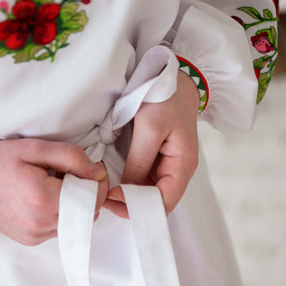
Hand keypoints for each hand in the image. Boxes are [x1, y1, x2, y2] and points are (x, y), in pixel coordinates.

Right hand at [0, 139, 107, 245]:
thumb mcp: (35, 148)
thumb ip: (71, 158)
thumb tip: (97, 173)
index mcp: (43, 200)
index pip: (92, 199)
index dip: (100, 184)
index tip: (95, 169)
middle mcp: (41, 224)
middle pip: (87, 213)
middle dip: (89, 193)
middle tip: (75, 174)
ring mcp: (35, 235)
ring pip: (75, 223)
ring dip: (75, 204)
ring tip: (57, 184)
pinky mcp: (30, 239)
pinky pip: (59, 228)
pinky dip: (61, 213)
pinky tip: (47, 197)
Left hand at [103, 70, 199, 217]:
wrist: (173, 78)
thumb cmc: (165, 98)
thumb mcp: (149, 127)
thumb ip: (139, 161)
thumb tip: (126, 189)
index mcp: (182, 165)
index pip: (165, 202)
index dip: (139, 207)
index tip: (112, 199)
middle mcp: (177, 170)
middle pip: (157, 201)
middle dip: (131, 205)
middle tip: (103, 199)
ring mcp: (168, 165)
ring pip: (149, 192)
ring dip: (128, 196)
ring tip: (104, 192)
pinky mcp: (157, 158)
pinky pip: (144, 179)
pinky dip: (129, 184)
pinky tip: (114, 182)